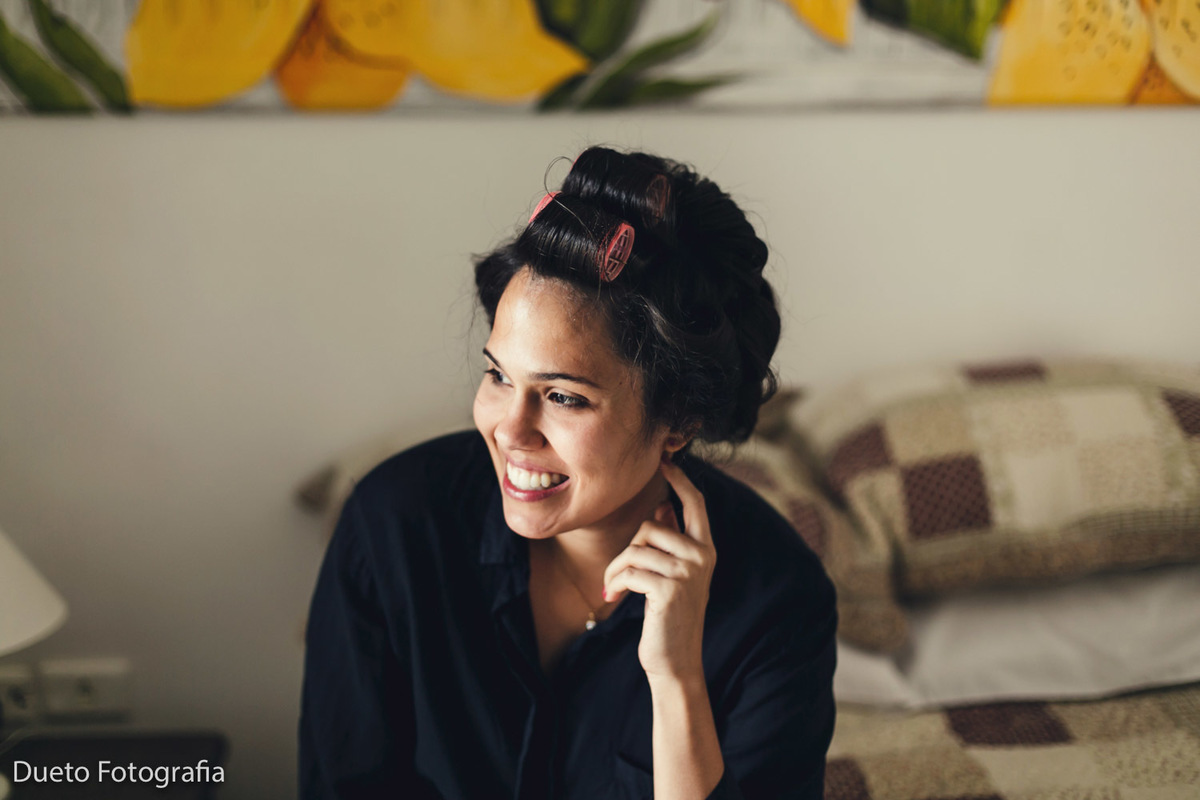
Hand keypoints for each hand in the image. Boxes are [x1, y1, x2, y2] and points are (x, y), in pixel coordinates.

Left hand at [604, 458, 715, 683]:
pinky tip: (613, 596)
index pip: (696, 504)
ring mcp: (688, 572)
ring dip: (615, 568)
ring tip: (614, 587)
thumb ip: (671, 543)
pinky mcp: (669, 588)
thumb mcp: (675, 576)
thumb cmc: (670, 617)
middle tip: (618, 575)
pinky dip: (615, 581)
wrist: (676, 662)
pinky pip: (629, 569)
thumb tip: (662, 508)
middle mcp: (702, 557)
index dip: (680, 480)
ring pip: (636, 548)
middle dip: (627, 549)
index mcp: (706, 550)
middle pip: (651, 527)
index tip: (664, 460)